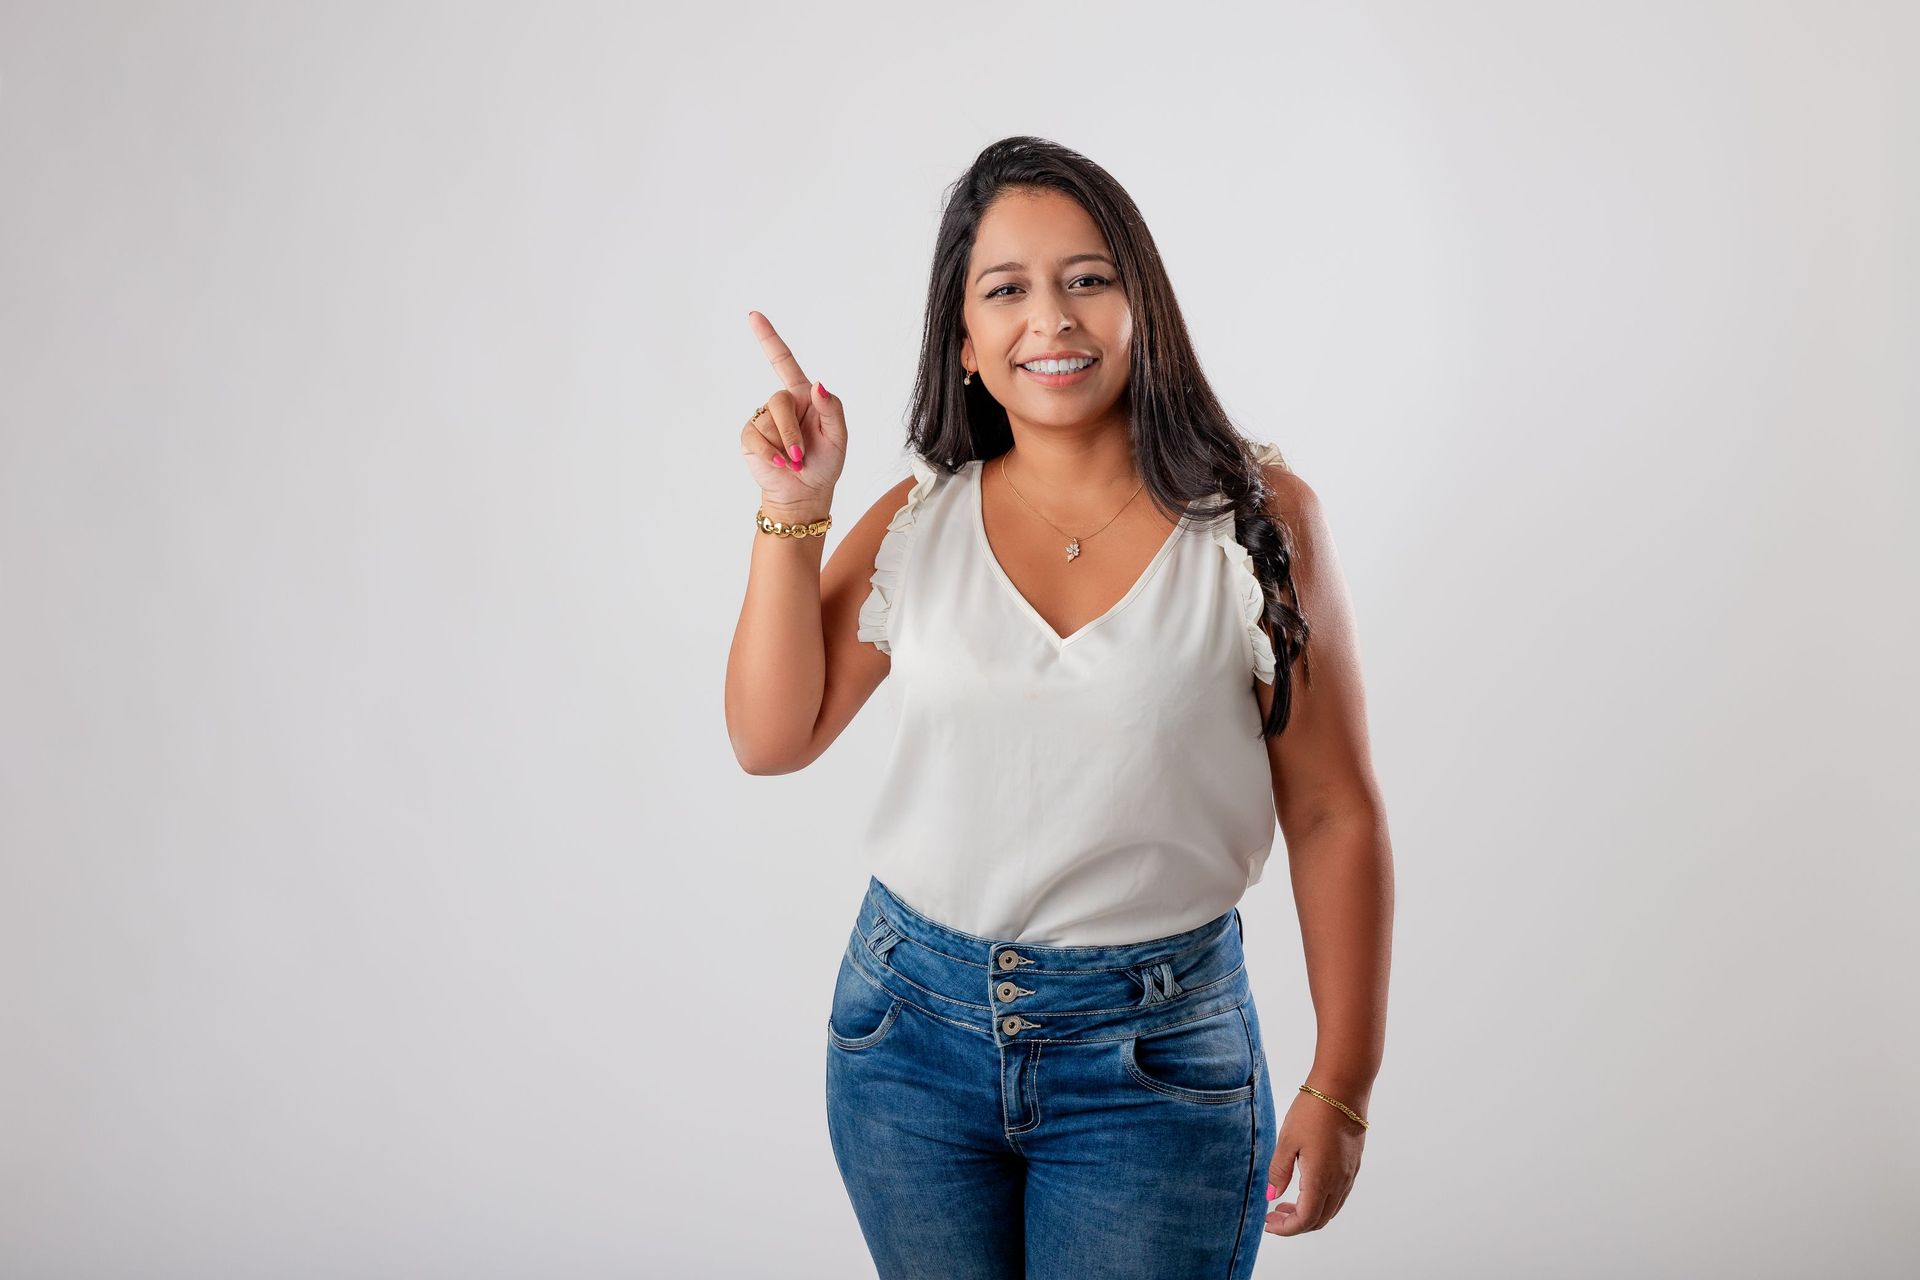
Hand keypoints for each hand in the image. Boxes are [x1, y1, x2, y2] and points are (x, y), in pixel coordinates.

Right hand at [740, 311, 847, 510]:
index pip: (783, 361)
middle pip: (779, 400)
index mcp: (804, 396)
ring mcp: (764, 420)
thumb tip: (819, 385)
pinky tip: (779, 464)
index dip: (768, 338)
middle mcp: (782, 403)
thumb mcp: (838, 436)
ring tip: (794, 462)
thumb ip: (832, 408)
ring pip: (768, 420)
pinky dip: (769, 453)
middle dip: (792, 431)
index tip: (753, 316)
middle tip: (801, 456)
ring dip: (784, 445)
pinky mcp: (751, 437)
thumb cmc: (825, 463)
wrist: (805, 493)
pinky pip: (755, 437)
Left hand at [1264, 1087, 1365, 1235]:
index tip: (1268, 1223)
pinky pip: (1339, 1195)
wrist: (1343, 1088)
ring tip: (1285, 1203)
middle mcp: (1339, 1182)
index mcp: (1320, 1180)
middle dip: (1295, 1224)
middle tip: (1273, 1215)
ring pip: (1331, 1210)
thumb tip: (1272, 1196)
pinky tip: (1305, 1188)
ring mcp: (1349, 1174)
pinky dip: (1321, 1202)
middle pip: (1319, 1220)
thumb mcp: (1287, 1140)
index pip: (1304, 1220)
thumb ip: (1279, 1171)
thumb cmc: (1313, 1111)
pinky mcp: (1353, 1165)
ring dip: (1309, 1214)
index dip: (1285, 1228)